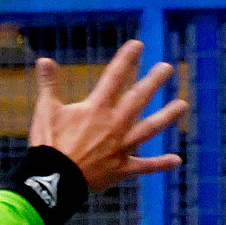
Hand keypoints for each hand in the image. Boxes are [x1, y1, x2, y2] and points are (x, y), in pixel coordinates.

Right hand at [28, 41, 185, 191]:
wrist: (54, 179)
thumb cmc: (49, 144)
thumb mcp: (46, 111)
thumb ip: (49, 85)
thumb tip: (43, 60)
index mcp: (96, 109)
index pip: (114, 77)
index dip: (126, 59)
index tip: (138, 45)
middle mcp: (115, 124)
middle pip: (139, 98)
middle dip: (153, 81)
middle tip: (167, 68)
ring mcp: (120, 146)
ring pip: (149, 128)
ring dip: (167, 116)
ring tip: (181, 105)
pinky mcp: (120, 168)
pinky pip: (143, 166)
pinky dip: (159, 164)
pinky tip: (176, 160)